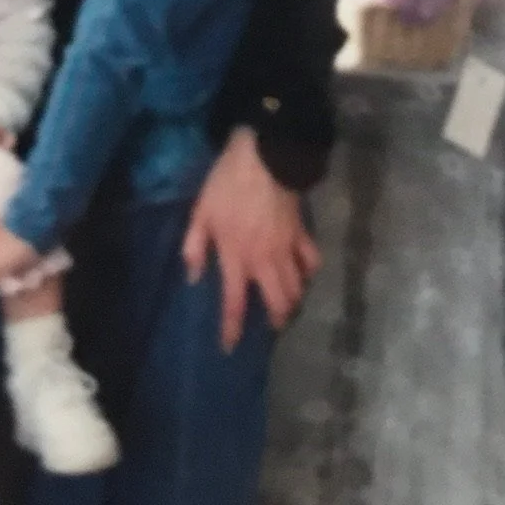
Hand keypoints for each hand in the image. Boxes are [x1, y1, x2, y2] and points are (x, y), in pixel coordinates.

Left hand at [181, 128, 321, 351]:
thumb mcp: (200, 213)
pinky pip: (311, 261)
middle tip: (271, 326)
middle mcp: (264, 261)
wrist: (264, 157)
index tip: (229, 347)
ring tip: (287, 307)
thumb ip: (194, 248)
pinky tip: (305, 274)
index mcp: (236, 257)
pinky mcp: (302, 233)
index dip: (232, 328)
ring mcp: (287, 249)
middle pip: (277, 302)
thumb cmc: (226, 185)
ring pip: (297, 287)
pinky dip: (309, 272)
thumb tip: (193, 278)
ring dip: (293, 301)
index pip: (234, 303)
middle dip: (276, 320)